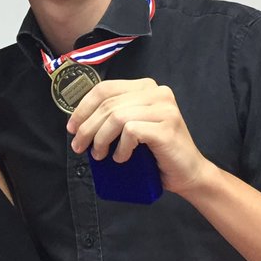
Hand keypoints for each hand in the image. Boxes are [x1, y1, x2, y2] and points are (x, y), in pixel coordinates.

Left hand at [67, 78, 209, 195]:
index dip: (83, 107)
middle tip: (79, 146)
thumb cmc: (157, 152)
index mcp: (146, 87)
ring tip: (99, 155)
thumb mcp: (132, 126)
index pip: (105, 88)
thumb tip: (78, 120)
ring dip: (101, 139)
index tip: (72, 127)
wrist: (188, 173)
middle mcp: (157, 92)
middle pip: (108, 104)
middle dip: (87, 127)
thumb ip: (114, 114)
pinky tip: (121, 157)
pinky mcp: (166, 127)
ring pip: (116, 117)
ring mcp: (164, 109)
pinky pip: (131, 131)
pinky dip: (121, 147)